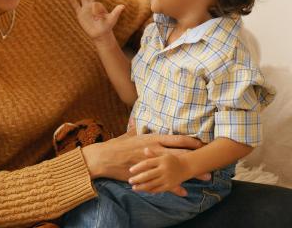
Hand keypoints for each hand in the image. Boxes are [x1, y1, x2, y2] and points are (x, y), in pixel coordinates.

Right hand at [68, 0, 124, 41]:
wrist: (100, 34)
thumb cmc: (107, 26)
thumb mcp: (112, 18)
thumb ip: (116, 12)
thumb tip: (123, 6)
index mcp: (97, 5)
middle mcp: (90, 5)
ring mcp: (84, 10)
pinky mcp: (80, 15)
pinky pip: (76, 7)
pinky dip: (73, 2)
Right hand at [81, 132, 208, 182]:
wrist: (106, 157)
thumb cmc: (117, 146)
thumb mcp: (129, 135)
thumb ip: (137, 130)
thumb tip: (139, 125)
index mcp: (153, 139)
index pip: (177, 138)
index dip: (192, 140)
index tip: (203, 142)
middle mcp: (156, 149)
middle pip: (182, 152)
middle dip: (197, 156)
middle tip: (211, 160)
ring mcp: (153, 162)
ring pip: (176, 167)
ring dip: (191, 173)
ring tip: (206, 177)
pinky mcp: (148, 174)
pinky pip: (164, 181)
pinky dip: (175, 187)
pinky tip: (184, 192)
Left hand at [129, 148, 191, 195]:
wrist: (186, 166)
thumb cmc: (171, 160)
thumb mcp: (163, 155)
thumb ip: (153, 155)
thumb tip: (145, 150)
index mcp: (161, 160)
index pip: (147, 163)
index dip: (138, 167)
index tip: (130, 170)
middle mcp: (164, 169)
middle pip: (148, 175)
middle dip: (138, 179)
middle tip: (130, 181)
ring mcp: (167, 178)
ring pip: (152, 183)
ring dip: (142, 187)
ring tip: (134, 188)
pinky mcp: (170, 185)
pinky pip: (158, 189)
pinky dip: (150, 190)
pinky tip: (144, 190)